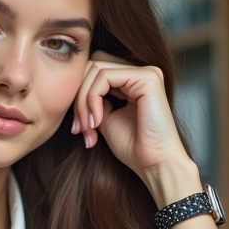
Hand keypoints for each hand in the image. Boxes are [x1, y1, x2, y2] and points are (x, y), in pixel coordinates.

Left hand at [70, 52, 201, 207]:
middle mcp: (142, 72)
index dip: (79, 95)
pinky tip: (97, 122)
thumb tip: (74, 87)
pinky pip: (104, 77)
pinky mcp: (147, 77)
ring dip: (83, 101)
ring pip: (96, 69)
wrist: (155, 164)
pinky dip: (92, 99)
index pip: (95, 71)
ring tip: (87, 128)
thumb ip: (93, 100)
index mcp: (133, 80)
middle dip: (78, 97)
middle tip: (78, 128)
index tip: (77, 127)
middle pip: (93, 65)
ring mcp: (146, 72)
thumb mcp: (105, 119)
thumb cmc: (133, 147)